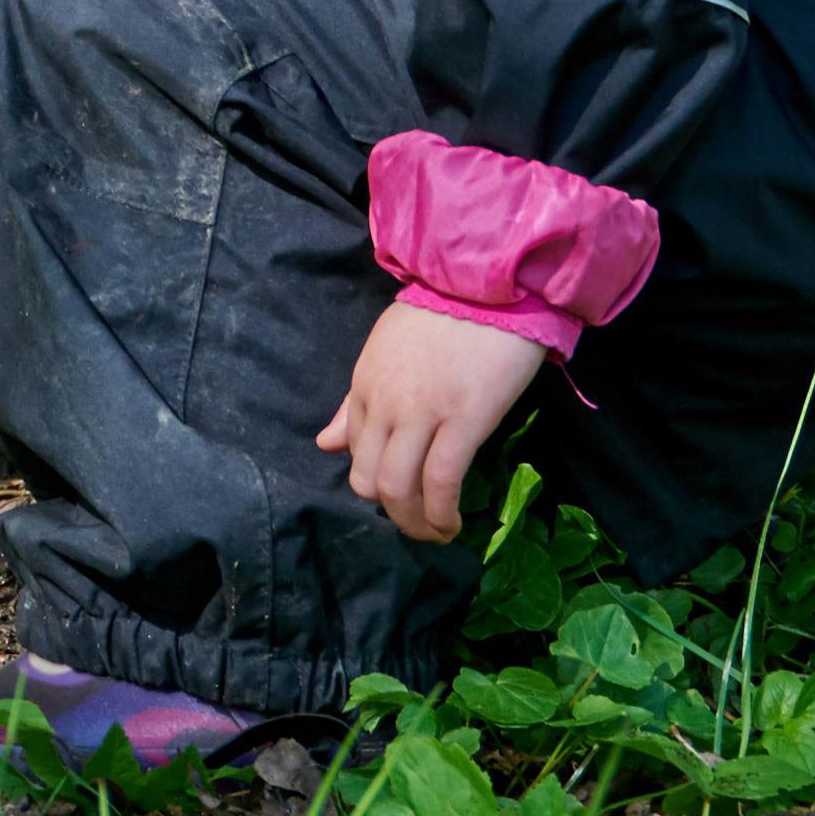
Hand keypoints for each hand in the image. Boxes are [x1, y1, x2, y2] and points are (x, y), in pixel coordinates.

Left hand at [315, 306, 548, 542]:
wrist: (489, 284)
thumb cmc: (444, 315)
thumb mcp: (385, 351)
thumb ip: (356, 402)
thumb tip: (325, 443)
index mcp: (365, 385)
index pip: (354, 451)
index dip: (376, 481)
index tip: (402, 491)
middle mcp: (385, 403)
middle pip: (369, 479)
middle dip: (393, 512)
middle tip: (419, 522)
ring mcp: (421, 412)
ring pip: (398, 488)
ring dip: (415, 523)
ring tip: (436, 532)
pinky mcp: (463, 419)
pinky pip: (442, 481)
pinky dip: (442, 513)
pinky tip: (454, 523)